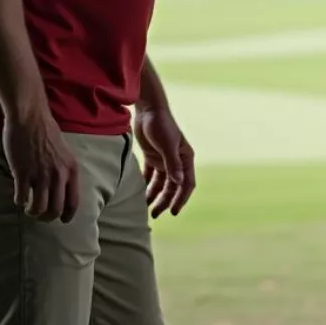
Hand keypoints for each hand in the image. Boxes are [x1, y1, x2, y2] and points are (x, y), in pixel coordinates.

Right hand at [2, 110, 80, 222]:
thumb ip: (63, 170)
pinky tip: (17, 197)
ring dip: (32, 212)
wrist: (30, 117)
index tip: (62, 220)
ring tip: (28, 208)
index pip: (74, 202)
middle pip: (56, 209)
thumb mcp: (64, 152)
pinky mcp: (22, 173)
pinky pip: (21, 197)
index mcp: (71, 169)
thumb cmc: (46, 132)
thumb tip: (59, 189)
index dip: (68, 215)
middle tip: (40, 215)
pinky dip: (19, 201)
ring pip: (38, 208)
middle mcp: (58, 174)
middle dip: (47, 217)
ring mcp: (40, 174)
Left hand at [135, 105, 195, 219]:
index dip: (181, 199)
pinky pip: (151, 175)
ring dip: (155, 195)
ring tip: (146, 208)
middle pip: (173, 186)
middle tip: (155, 215)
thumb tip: (178, 182)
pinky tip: (139, 194)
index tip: (173, 212)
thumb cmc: (160, 125)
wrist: (148, 109)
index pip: (186, 184)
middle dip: (165, 201)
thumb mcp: (167, 145)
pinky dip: (146, 184)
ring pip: (161, 183)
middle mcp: (177, 161)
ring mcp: (164, 159)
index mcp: (185, 158)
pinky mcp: (153, 156)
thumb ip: (172, 164)